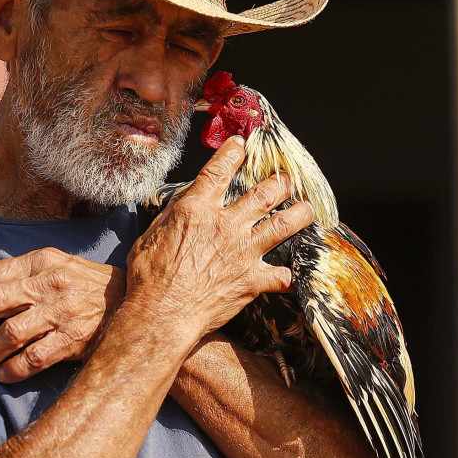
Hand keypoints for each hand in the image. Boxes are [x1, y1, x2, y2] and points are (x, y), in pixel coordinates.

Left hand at [0, 248, 126, 381]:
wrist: (135, 302)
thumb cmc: (87, 285)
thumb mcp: (59, 266)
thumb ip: (24, 273)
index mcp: (45, 261)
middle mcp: (53, 284)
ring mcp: (64, 312)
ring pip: (10, 333)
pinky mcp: (75, 339)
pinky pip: (34, 358)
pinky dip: (13, 369)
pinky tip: (4, 374)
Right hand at [124, 136, 313, 341]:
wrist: (161, 312)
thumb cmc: (149, 277)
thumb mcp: (152, 234)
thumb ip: (174, 216)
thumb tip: (184, 205)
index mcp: (197, 209)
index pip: (220, 170)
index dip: (233, 153)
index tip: (242, 144)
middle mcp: (226, 225)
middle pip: (264, 193)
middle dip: (280, 182)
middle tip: (287, 178)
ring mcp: (243, 251)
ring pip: (284, 224)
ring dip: (300, 214)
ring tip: (308, 209)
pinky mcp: (252, 280)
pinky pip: (282, 276)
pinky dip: (288, 276)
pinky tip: (292, 275)